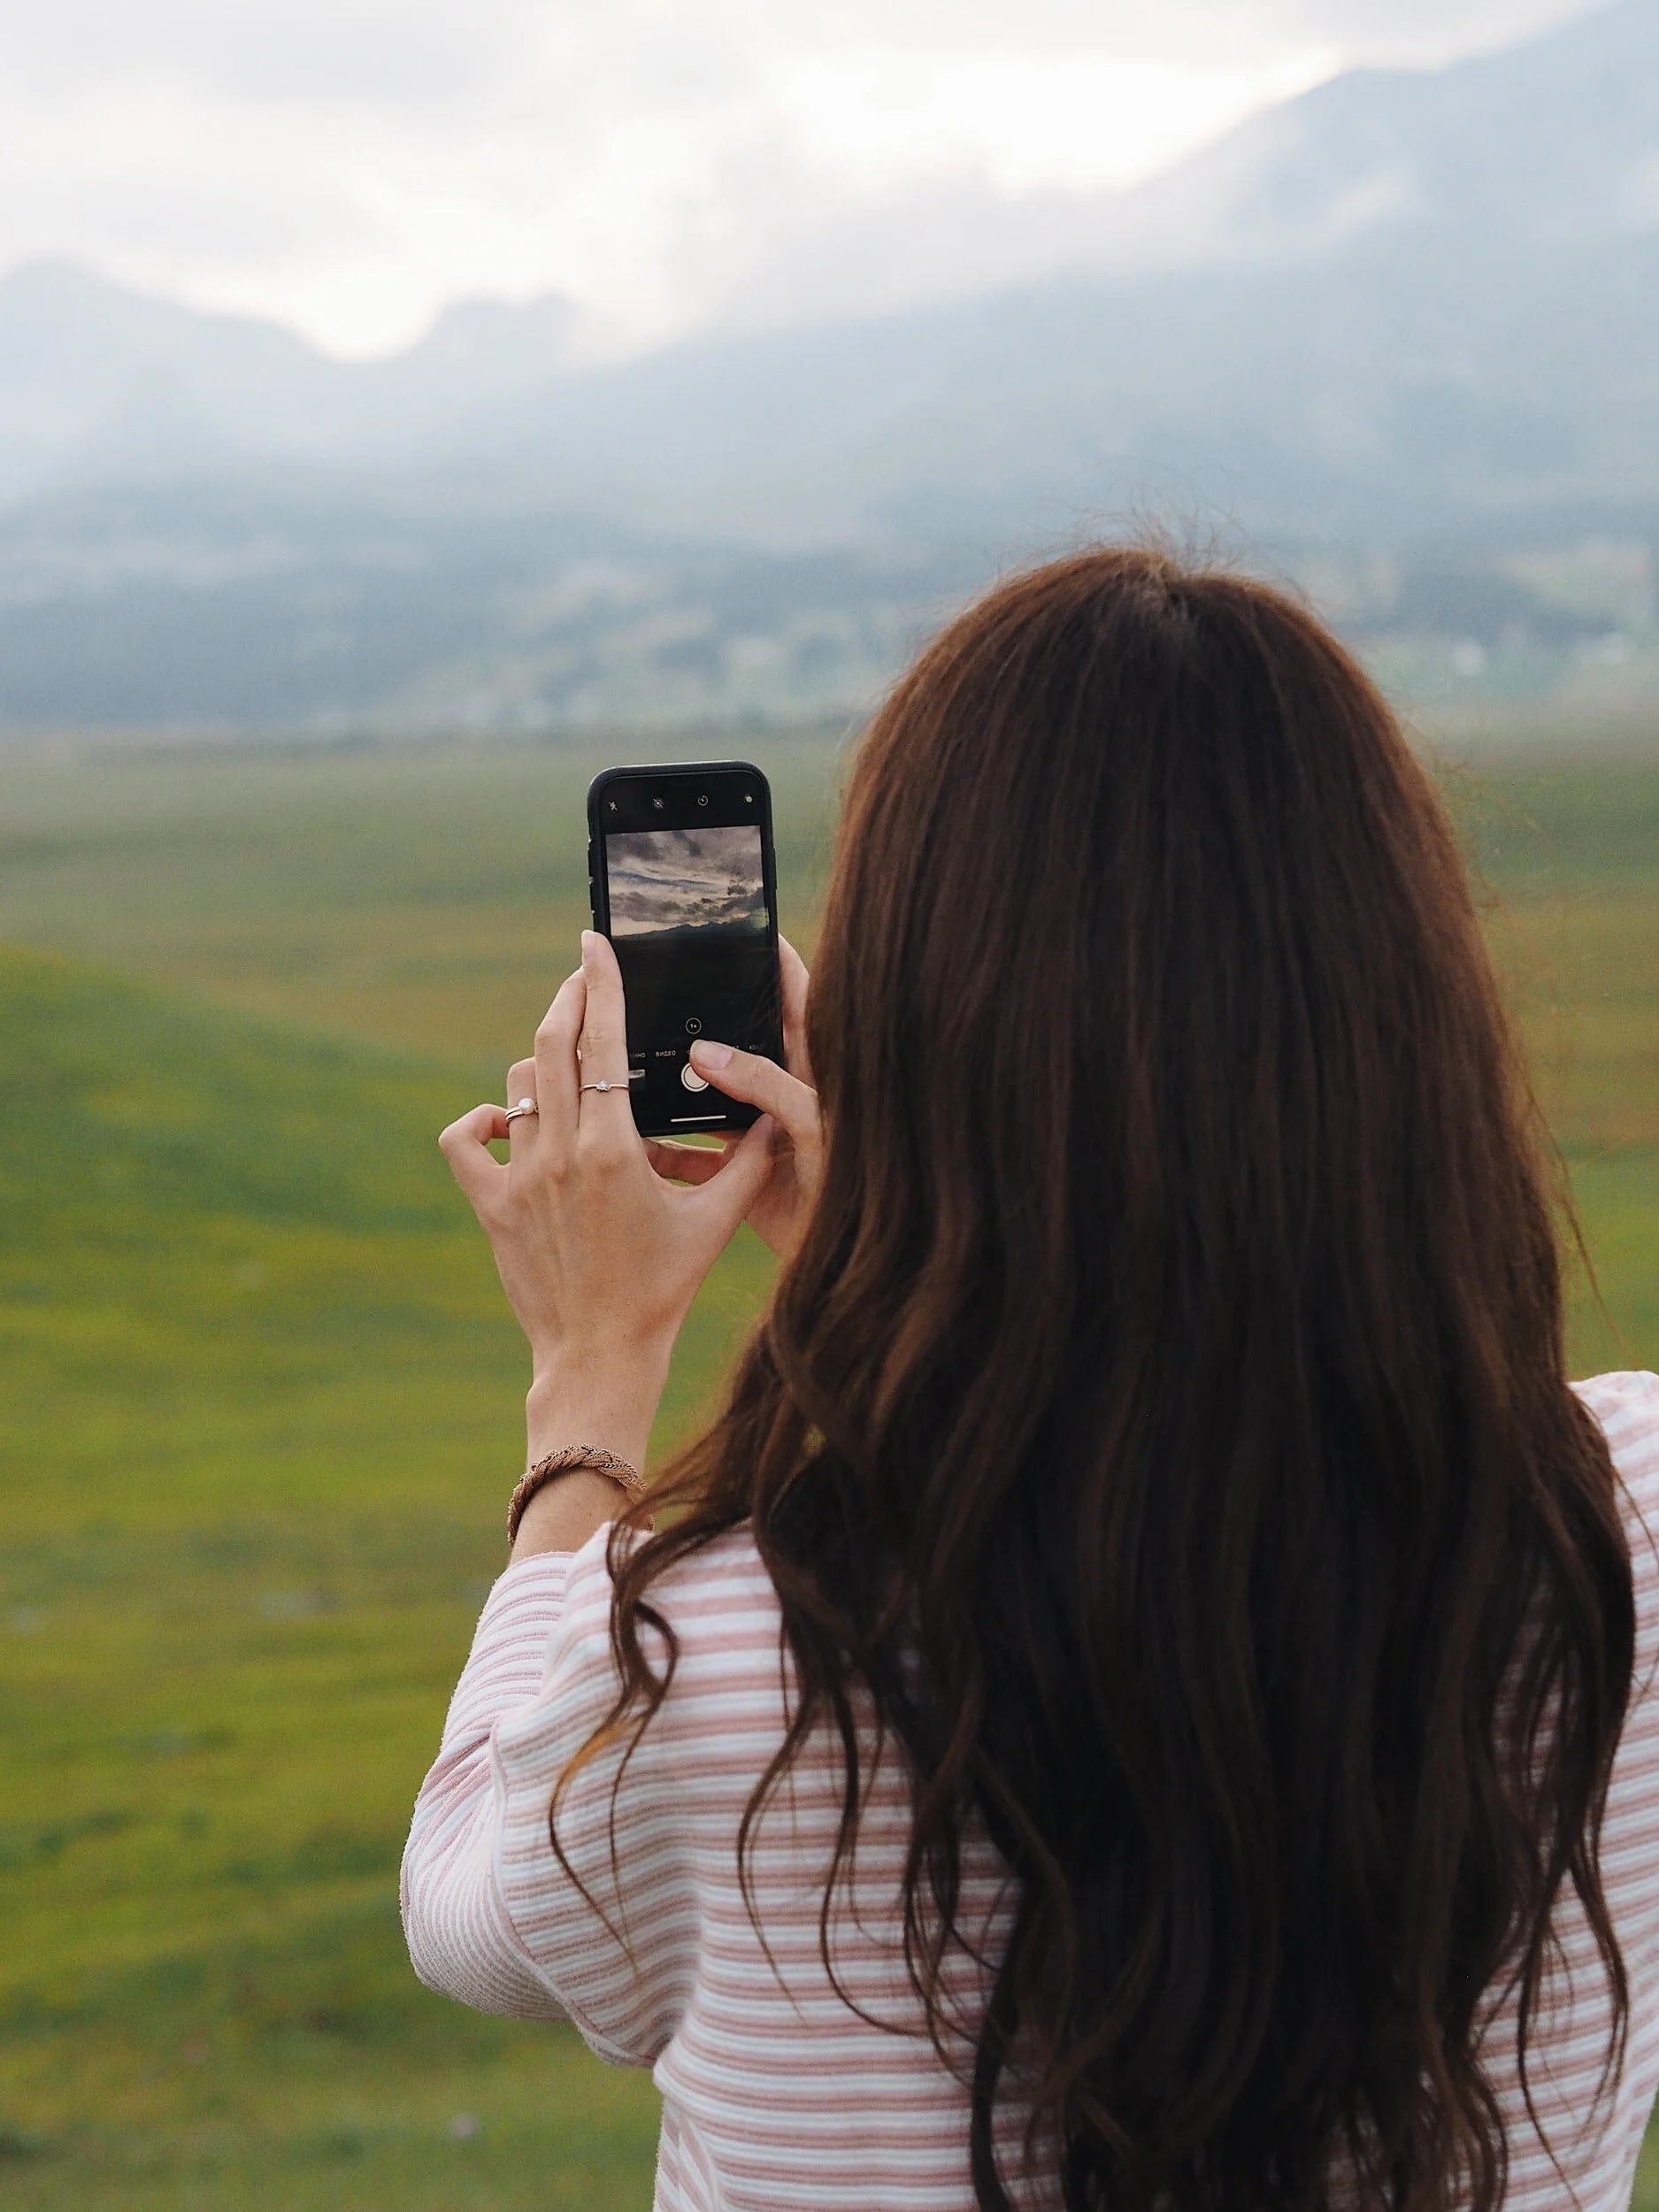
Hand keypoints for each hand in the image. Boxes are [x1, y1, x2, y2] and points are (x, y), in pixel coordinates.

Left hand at [439, 931, 777, 1474]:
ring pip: (518, 1087)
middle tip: (581, 977)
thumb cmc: (662, 1291)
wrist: (599, 1355)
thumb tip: (782, 1116)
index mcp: (616, 1150)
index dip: (601, 985)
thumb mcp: (714, 1224)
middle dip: (567, 1000)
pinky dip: (479, 1119)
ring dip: (541, 1063)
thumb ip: (749, 1163)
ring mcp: (520, 1179)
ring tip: (565, 1060)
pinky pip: (464, 1142)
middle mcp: (561, 1154)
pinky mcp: (493, 1206)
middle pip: (551, 1046)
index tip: (595, 944)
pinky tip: (503, 1118)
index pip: (603, 1044)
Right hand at [642, 936, 821, 1257]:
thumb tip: (704, 1051)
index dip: (775, 963)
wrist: (849, 1258)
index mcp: (813, 1070)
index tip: (748, 928)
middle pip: (741, 1043)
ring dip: (676, 1083)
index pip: (797, 1000)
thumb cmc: (853, 1183)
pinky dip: (662, 1147)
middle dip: (706, 1020)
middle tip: (665, 986)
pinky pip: (691, 1154)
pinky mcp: (739, 1172)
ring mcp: (759, 1132)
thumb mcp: (812, 1123)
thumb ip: (764, 1083)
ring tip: (634, 1052)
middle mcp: (783, 1094)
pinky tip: (631, 1136)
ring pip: (708, 1096)